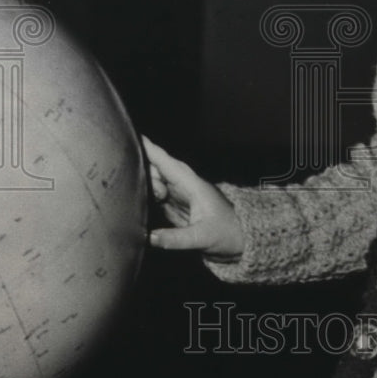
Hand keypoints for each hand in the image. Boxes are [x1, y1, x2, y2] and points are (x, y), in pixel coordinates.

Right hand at [143, 136, 244, 258]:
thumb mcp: (202, 237)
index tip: (136, 137)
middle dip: (147, 173)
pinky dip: (149, 196)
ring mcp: (181, 197)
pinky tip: (143, 201)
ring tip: (152, 201)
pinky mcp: (178, 208)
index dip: (152, 151)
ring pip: (157, 182)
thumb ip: (176, 238)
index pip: (168, 164)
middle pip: (159, 170)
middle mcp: (186, 187)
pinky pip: (158, 196)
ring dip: (148, 187)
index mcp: (193, 186)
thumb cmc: (227, 233)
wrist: (240, 240)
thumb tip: (150, 237)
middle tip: (152, 193)